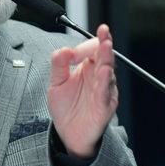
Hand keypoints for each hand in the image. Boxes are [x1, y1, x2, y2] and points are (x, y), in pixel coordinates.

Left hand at [47, 24, 117, 158]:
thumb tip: (64, 49)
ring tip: (106, 46)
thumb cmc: (66, 108)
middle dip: (104, 42)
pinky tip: (104, 72)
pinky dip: (105, 81)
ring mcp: (103, 90)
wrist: (68, 134)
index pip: (91, 49)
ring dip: (107, 58)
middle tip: (103, 31)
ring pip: (108, 71)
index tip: (72, 54)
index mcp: (88, 68)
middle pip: (104, 55)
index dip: (83, 47)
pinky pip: (106, 92)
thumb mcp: (56, 83)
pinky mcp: (104, 106)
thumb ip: (58, 64)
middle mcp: (98, 77)